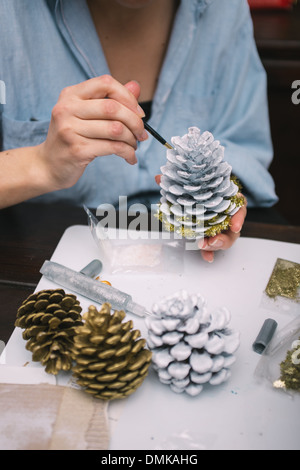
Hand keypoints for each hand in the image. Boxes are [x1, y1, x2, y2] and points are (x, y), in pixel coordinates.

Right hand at [38, 75, 147, 190]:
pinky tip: (130, 157)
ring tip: (134, 146)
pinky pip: (113, 148)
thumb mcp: (86, 114)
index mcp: (70, 94)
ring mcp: (70, 130)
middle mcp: (67, 109)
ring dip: (132, 139)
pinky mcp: (77, 150)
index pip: (106, 83)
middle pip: (113, 108)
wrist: (49, 164)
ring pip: (116, 129)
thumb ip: (110, 99)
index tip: (139, 113)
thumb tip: (136, 86)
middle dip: (135, 121)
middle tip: (142, 134)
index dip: (127, 96)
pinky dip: (128, 153)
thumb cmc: (72, 137)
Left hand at [155, 175, 246, 262]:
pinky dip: (209, 252)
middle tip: (211, 240)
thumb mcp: (192, 186)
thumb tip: (159, 177)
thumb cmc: (200, 190)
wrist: (197, 196)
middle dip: (223, 237)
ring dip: (215, 245)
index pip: (240, 207)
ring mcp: (222, 227)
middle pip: (233, 228)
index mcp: (228, 199)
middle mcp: (228, 214)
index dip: (239, 217)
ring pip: (225, 238)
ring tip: (204, 245)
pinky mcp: (214, 236)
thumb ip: (178, 184)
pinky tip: (207, 257)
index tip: (235, 226)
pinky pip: (214, 246)